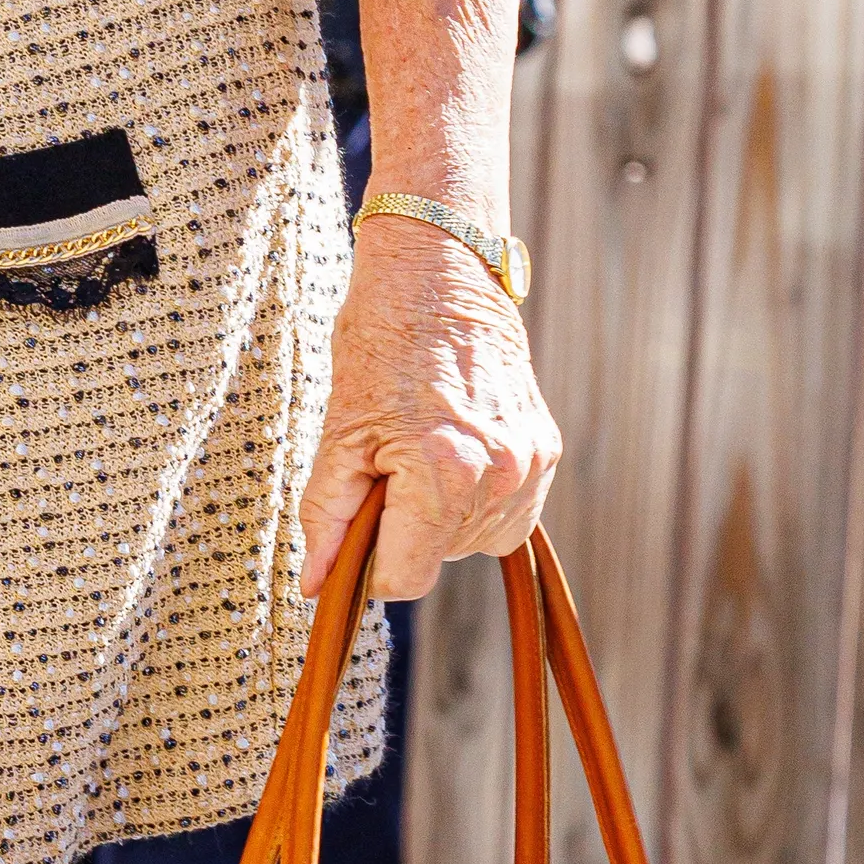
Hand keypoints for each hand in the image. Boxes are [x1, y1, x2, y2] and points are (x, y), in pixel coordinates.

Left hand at [300, 213, 559, 598]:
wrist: (441, 275)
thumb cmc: (380, 345)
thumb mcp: (340, 433)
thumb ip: (328, 518)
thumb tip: (316, 588)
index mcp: (444, 474)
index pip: (407, 578)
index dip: (373, 564)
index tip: (361, 528)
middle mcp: (499, 475)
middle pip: (441, 559)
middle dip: (408, 530)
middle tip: (391, 466)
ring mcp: (530, 464)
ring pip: (478, 542)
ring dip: (446, 519)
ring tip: (425, 453)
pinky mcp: (547, 449)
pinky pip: (512, 515)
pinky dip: (479, 501)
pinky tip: (456, 454)